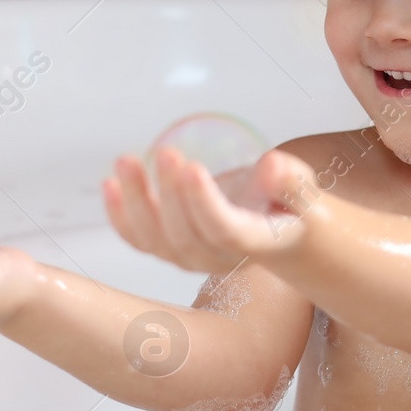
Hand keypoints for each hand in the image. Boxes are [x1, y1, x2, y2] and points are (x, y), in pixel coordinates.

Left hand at [104, 146, 318, 270]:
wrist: (279, 232)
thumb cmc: (290, 205)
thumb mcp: (302, 188)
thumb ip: (289, 180)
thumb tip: (271, 166)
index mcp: (252, 242)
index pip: (224, 229)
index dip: (204, 202)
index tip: (193, 167)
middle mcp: (218, 257)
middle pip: (185, 234)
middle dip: (170, 193)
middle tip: (167, 154)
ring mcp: (190, 256)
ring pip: (155, 239)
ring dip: (136, 200)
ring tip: (127, 160)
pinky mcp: (170, 248)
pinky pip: (139, 239)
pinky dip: (119, 215)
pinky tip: (109, 184)